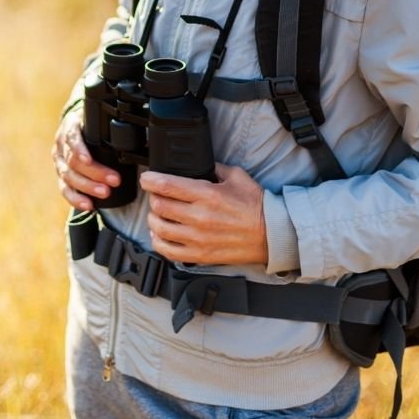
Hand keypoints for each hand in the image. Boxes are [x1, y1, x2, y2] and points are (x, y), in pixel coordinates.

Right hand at [51, 107, 121, 211]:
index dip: (79, 150)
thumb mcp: (99, 120)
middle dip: (94, 172)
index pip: (71, 138)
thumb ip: (110, 126)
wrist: (78, 128)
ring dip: (88, 187)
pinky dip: (76, 199)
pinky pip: (65, 190)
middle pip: (73, 161)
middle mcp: (61, 145)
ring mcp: (59, 162)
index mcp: (70, 127)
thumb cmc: (93, 126)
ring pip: (69, 177)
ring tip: (105, 193)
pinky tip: (88, 205)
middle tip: (114, 180)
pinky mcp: (61, 177)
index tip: (89, 160)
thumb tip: (141, 134)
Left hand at [141, 163, 267, 265]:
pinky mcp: (200, 254)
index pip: (167, 185)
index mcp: (207, 194)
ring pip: (159, 228)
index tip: (147, 178)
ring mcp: (198, 238)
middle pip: (159, 206)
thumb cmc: (256, 206)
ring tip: (157, 214)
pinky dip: (158, 241)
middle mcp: (199, 217)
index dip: (150, 180)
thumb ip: (214, 168)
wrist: (271, 234)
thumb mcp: (237, 176)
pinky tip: (160, 234)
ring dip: (153, 218)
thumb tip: (198, 163)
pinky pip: (168, 251)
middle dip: (153, 197)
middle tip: (156, 194)